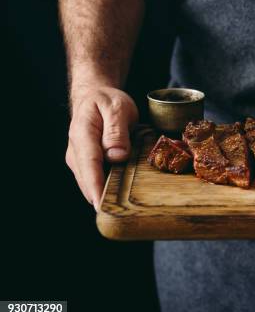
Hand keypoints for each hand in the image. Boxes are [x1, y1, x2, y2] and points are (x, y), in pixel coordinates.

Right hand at [66, 87, 137, 210]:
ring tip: (121, 209)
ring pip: (89, 182)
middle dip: (100, 198)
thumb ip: (117, 131)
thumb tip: (117, 156)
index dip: (95, 186)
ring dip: (103, 195)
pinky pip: (94, 179)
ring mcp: (78, 159)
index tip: (101, 205)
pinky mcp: (85, 164)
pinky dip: (104, 188)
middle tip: (119, 214)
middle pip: (87, 179)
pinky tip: (118, 196)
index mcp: (83, 134)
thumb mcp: (117, 108)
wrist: (94, 96)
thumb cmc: (107, 101)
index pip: (89, 164)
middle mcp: (76, 150)